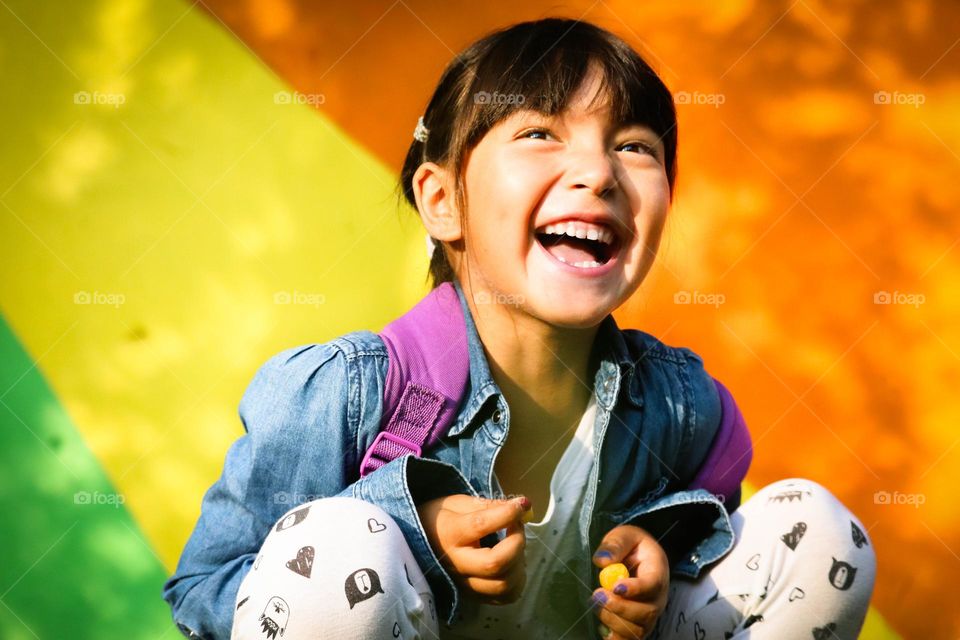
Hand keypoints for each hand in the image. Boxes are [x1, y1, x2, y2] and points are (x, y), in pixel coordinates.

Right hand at [416, 494, 531, 603]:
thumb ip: (488, 505)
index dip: (507, 514)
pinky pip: (505, 596)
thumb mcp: (458, 503)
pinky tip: (512, 563)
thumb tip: (521, 506)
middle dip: (516, 543)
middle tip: (516, 526)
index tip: (521, 504)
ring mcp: (464, 584)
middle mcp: (456, 563)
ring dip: (519, 563)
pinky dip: (517, 580)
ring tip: (514, 545)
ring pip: (503, 585)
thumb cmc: (440, 519)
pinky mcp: (473, 596)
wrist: (419, 543)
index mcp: (449, 533)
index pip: (480, 524)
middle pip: (494, 564)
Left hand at [590, 524, 669, 638]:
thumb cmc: (631, 546)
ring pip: (637, 629)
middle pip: (646, 612)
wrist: (637, 558)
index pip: (653, 584)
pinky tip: (601, 625)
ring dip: (613, 621)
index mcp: (657, 571)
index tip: (616, 587)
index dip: (636, 589)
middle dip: (619, 607)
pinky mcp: (638, 626)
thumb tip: (602, 561)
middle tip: (598, 595)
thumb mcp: (624, 535)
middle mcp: (658, 598)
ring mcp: (649, 615)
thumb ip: (615, 545)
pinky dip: (615, 637)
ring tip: (596, 603)